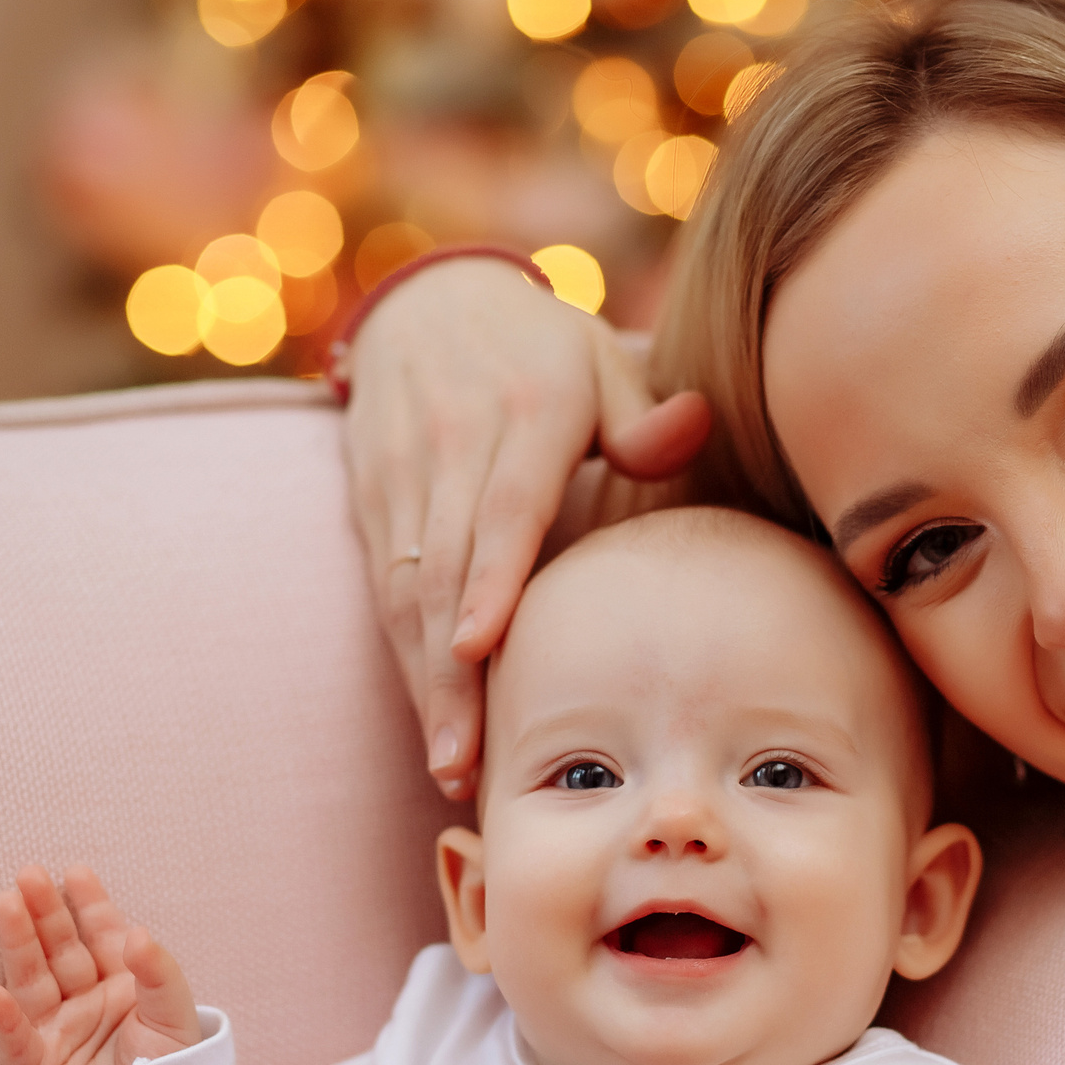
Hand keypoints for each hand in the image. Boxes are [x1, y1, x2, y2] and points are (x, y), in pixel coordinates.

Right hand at [0, 864, 201, 1064]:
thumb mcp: (175, 1019)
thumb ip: (159, 975)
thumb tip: (137, 932)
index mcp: (121, 984)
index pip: (102, 935)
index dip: (89, 904)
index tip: (75, 872)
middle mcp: (85, 1000)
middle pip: (61, 950)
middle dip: (44, 913)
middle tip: (27, 876)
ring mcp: (59, 1030)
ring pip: (34, 980)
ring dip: (18, 945)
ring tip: (3, 905)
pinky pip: (18, 1040)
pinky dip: (5, 1018)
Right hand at [342, 258, 709, 798]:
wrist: (427, 302)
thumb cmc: (543, 349)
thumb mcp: (600, 359)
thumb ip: (644, 412)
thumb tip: (692, 428)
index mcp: (524, 411)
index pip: (504, 504)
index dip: (488, 576)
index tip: (481, 647)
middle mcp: (453, 443)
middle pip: (444, 569)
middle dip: (449, 671)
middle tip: (465, 761)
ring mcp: (403, 473)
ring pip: (405, 589)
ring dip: (424, 680)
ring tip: (448, 761)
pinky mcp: (372, 495)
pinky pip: (383, 586)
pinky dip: (405, 654)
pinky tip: (432, 713)